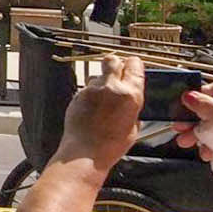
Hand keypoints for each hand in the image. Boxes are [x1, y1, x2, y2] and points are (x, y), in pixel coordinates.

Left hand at [57, 54, 143, 171]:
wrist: (86, 152)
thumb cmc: (112, 144)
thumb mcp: (134, 125)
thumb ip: (132, 105)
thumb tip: (131, 95)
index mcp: (130, 94)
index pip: (134, 64)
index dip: (134, 64)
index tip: (133, 66)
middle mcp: (111, 87)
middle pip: (113, 60)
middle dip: (116, 64)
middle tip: (118, 74)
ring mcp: (92, 89)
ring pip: (98, 74)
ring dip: (102, 81)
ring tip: (104, 97)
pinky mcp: (78, 94)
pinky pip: (87, 87)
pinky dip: (91, 93)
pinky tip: (93, 107)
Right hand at [176, 82, 212, 188]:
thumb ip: (205, 106)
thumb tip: (189, 96)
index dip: (199, 95)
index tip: (185, 102)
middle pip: (207, 110)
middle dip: (192, 119)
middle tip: (180, 124)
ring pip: (207, 127)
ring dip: (195, 135)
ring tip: (185, 141)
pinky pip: (212, 141)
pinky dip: (206, 147)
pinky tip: (206, 152)